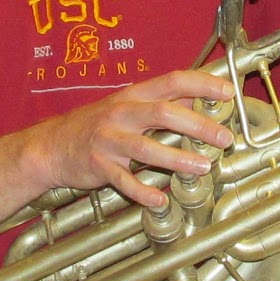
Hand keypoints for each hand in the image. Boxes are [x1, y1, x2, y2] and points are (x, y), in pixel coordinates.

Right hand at [32, 70, 234, 208]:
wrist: (51, 145)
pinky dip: (142, 190)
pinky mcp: (98, 165)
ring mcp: (108, 139)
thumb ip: (160, 102)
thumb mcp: (127, 105)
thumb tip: (199, 97)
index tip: (228, 92)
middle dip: (198, 125)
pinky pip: (123, 179)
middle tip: (224, 138)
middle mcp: (121, 113)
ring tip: (203, 167)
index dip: (202, 84)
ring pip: (146, 147)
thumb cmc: (96, 124)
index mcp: (133, 95)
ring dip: (177, 158)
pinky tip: (160, 199)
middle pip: (164, 113)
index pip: (172, 81)